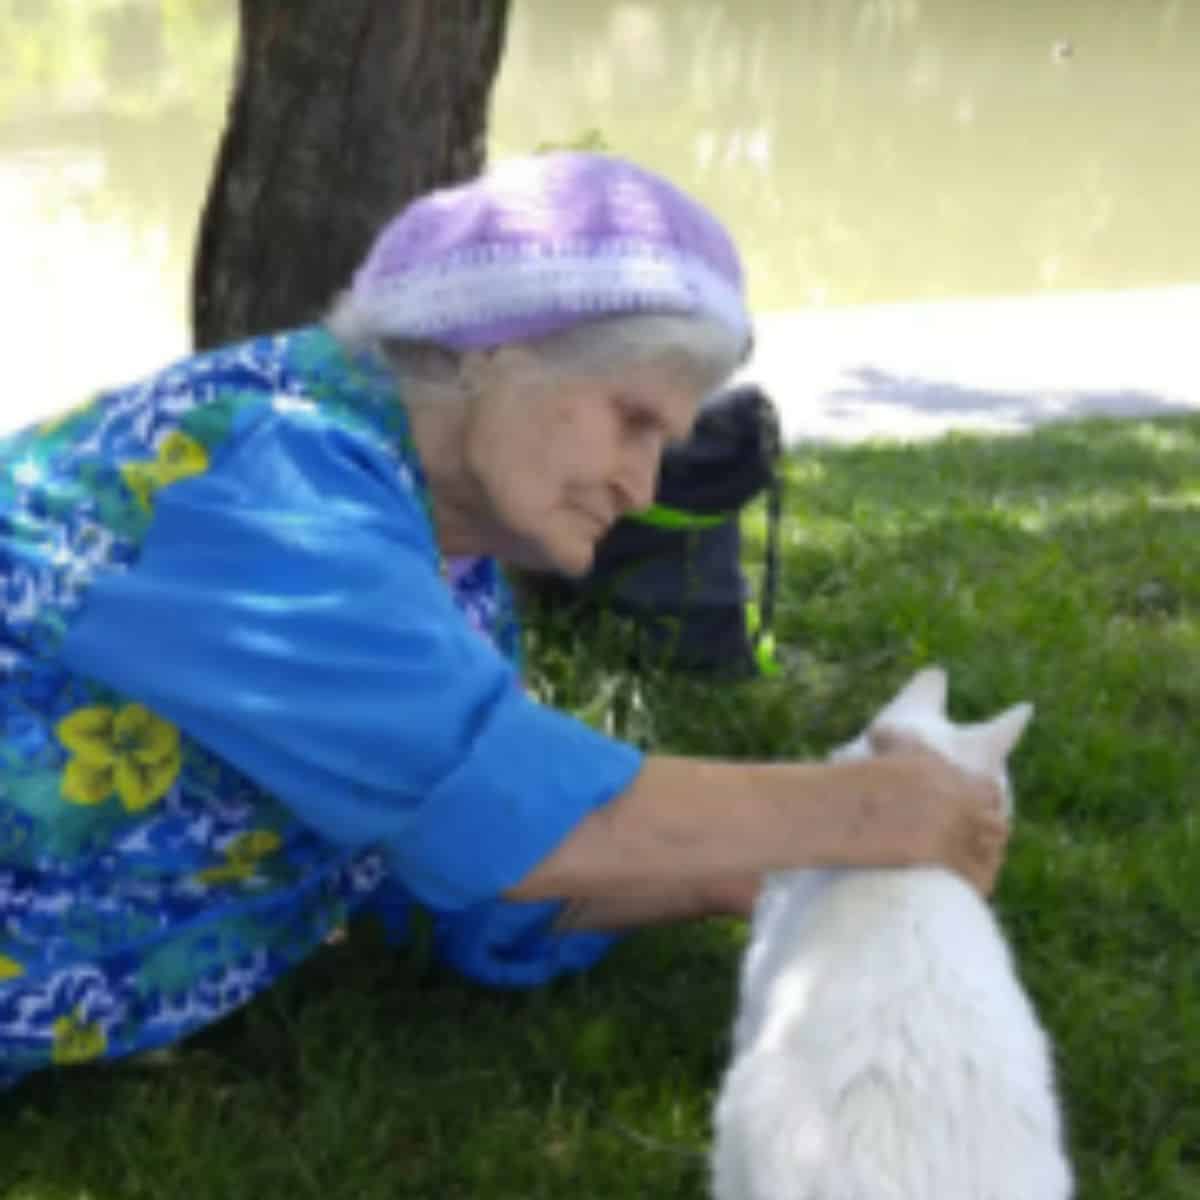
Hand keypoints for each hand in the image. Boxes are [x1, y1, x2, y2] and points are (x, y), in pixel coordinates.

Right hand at [839, 739, 1009, 895]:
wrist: (843, 806)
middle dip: (988, 836)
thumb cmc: (856, 778)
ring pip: (990, 852)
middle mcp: (960, 800)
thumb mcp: (884, 747)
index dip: (986, 804)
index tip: (976, 813)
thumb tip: (879, 733)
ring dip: (984, 861)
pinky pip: (977, 877)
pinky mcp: (945, 857)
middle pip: (996, 824)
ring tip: (969, 869)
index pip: (991, 791)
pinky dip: (976, 883)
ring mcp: (955, 829)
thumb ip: (894, 740)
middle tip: (974, 846)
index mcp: (951, 773)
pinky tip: (967, 887)